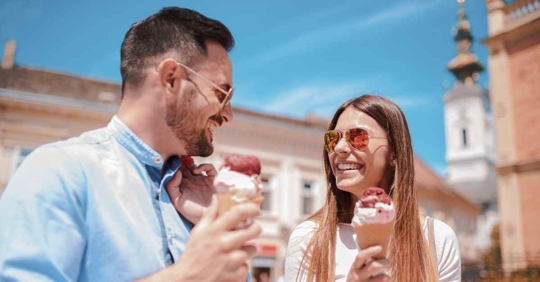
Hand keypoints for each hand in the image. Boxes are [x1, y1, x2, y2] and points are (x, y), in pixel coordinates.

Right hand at [136, 196, 261, 281]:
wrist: (189, 280)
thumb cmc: (193, 254)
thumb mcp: (199, 230)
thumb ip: (211, 213)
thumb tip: (217, 197)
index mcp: (215, 230)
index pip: (239, 212)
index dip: (251, 208)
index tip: (256, 209)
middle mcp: (225, 243)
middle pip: (254, 230)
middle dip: (255, 228)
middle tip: (251, 230)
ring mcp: (232, 260)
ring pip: (253, 249)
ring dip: (247, 249)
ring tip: (234, 252)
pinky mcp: (237, 274)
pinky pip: (247, 266)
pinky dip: (241, 266)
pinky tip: (230, 265)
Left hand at [167, 160, 217, 223]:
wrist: (209, 219)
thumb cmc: (192, 212)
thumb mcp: (177, 201)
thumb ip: (172, 187)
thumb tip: (175, 172)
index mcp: (182, 185)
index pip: (176, 171)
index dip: (173, 165)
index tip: (169, 159)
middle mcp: (192, 181)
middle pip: (184, 166)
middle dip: (181, 160)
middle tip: (177, 155)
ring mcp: (203, 179)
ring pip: (195, 164)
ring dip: (190, 162)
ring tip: (185, 163)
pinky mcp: (213, 179)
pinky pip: (209, 167)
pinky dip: (203, 166)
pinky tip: (197, 171)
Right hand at [346, 246, 390, 281]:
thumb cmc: (358, 277)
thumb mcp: (357, 269)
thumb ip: (364, 262)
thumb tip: (378, 249)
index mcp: (355, 267)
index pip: (361, 257)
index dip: (370, 251)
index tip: (380, 247)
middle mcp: (359, 276)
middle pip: (374, 266)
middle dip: (384, 262)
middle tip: (388, 262)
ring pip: (382, 278)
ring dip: (387, 276)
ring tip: (388, 277)